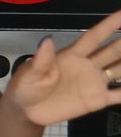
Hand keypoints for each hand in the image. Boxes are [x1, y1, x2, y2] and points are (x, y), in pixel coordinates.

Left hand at [4, 9, 120, 125]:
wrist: (26, 111)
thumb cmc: (25, 87)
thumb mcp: (29, 73)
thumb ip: (40, 60)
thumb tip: (46, 40)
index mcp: (72, 55)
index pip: (94, 37)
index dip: (109, 25)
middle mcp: (87, 65)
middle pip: (113, 51)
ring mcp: (93, 82)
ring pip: (120, 70)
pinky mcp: (96, 100)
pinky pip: (119, 94)